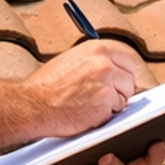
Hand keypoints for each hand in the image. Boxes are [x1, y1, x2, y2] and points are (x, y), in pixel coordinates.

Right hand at [22, 39, 142, 137]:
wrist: (33, 105)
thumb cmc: (47, 87)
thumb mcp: (72, 61)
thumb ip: (95, 62)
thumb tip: (115, 68)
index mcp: (96, 48)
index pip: (129, 58)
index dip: (126, 73)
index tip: (122, 81)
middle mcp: (103, 62)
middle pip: (131, 78)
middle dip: (122, 89)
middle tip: (104, 97)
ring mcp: (106, 82)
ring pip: (125, 97)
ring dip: (113, 104)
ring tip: (89, 104)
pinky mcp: (105, 102)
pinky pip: (116, 112)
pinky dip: (105, 116)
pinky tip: (86, 113)